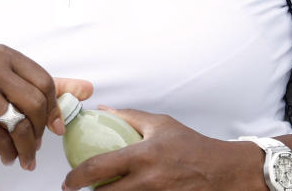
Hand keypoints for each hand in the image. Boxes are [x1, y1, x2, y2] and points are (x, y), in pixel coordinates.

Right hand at [0, 43, 92, 171]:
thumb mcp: (7, 82)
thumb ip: (47, 86)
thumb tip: (88, 89)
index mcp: (3, 54)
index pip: (44, 81)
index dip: (54, 108)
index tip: (54, 127)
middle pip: (35, 103)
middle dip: (40, 130)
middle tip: (36, 144)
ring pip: (20, 123)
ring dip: (27, 147)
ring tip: (22, 154)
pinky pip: (2, 138)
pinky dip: (9, 152)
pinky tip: (6, 154)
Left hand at [61, 108, 262, 190]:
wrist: (223, 172)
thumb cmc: (192, 146)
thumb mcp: (161, 123)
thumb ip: (128, 116)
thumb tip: (102, 110)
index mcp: (142, 156)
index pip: (98, 168)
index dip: (76, 177)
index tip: (67, 181)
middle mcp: (147, 182)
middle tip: (81, 188)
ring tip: (104, 189)